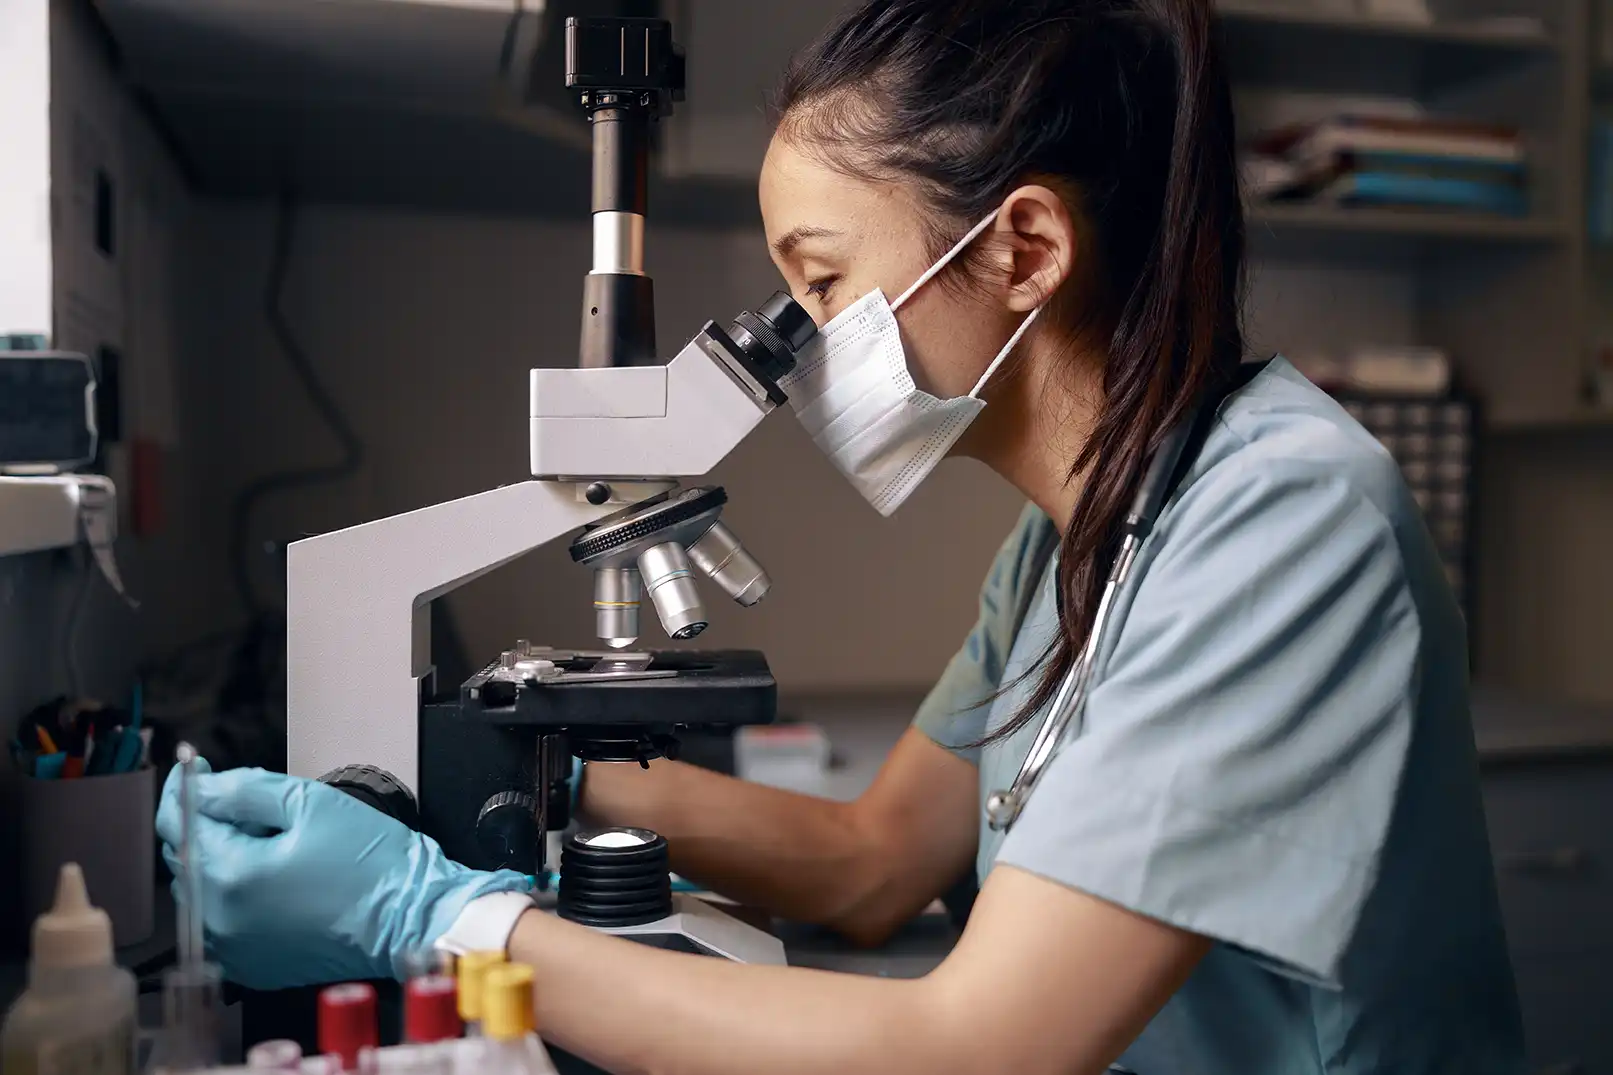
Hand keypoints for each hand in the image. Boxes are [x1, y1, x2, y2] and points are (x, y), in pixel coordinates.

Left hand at [156, 759, 530, 989]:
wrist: (409, 917)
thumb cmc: (371, 865)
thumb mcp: (308, 803)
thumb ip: (243, 789)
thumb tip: (199, 785)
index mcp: (229, 877)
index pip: (176, 822)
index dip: (184, 787)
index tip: (195, 768)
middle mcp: (219, 920)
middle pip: (186, 855)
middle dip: (210, 822)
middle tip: (256, 805)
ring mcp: (234, 949)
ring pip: (203, 888)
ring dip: (222, 858)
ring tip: (274, 841)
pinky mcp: (252, 964)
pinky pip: (224, 920)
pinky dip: (236, 894)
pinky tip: (277, 877)